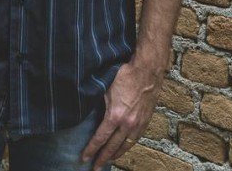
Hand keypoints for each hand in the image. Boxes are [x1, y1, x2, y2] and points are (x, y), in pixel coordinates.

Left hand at [80, 55, 163, 169]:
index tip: (84, 157)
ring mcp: (138, 124)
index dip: (92, 149)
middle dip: (103, 157)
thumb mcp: (106, 88)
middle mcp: (127, 124)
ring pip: (126, 145)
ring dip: (116, 154)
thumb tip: (91, 111)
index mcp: (115, 116)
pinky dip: (128, 146)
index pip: (100, 138)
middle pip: (113, 147)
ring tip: (108, 160)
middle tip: (95, 167)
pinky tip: (124, 148)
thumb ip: (99, 103)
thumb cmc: (125, 75)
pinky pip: (135, 139)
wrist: (147, 70)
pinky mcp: (146, 121)